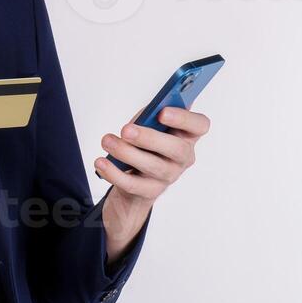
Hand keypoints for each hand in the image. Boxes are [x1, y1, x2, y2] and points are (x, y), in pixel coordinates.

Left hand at [93, 106, 210, 207]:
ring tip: (107, 141)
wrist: (135, 176)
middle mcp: (183, 157)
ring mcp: (169, 176)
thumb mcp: (149, 124)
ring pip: (152, 166)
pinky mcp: (151, 191)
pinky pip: (133, 184)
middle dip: (150, 138)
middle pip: (177, 149)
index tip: (162, 111)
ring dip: (126, 152)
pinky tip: (101, 162)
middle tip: (126, 130)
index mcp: (187, 135)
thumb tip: (149, 111)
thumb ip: (151, 115)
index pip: (200, 125)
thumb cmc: (144, 142)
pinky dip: (114, 173)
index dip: (184, 118)